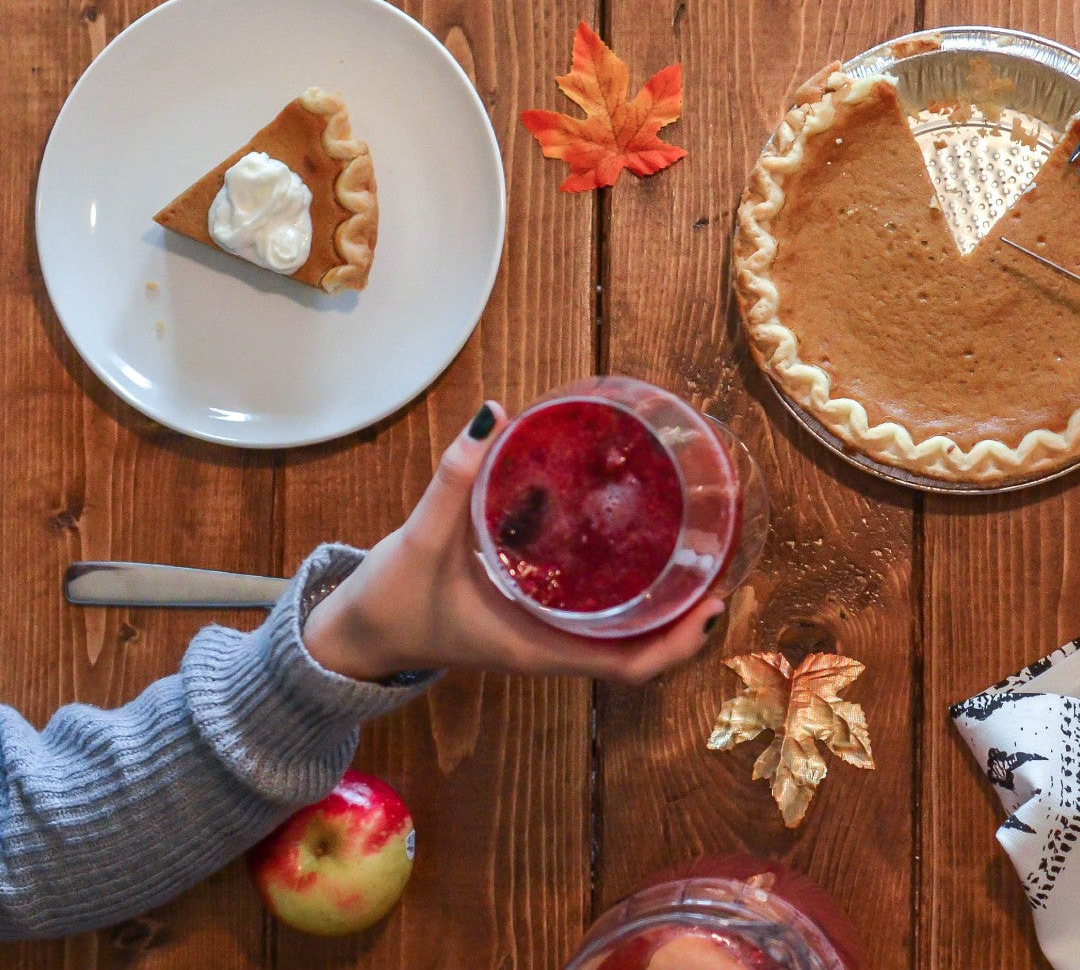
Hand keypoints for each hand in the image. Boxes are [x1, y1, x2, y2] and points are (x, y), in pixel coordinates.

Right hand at [302, 402, 721, 683]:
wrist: (356, 636)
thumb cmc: (391, 602)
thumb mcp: (421, 540)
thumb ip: (455, 479)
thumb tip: (491, 414)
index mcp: (538, 648)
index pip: (630, 665)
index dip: (680, 642)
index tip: (713, 602)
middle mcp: (553, 647)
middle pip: (643, 648)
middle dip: (687, 615)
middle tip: (721, 560)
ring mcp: (546, 636)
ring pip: (624, 632)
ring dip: (664, 602)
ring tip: (697, 549)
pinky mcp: (535, 617)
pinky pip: (597, 613)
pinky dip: (627, 590)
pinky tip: (636, 544)